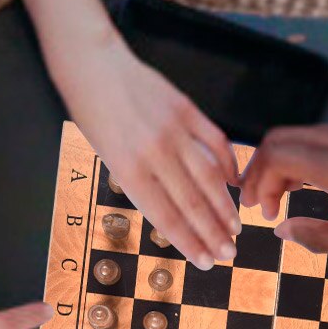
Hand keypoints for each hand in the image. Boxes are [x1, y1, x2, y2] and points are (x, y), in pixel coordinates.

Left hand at [58, 38, 239, 269]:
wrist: (92, 66)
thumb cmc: (93, 114)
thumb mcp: (108, 156)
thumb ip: (140, 181)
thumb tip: (172, 208)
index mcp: (128, 169)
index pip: (166, 216)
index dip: (189, 243)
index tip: (206, 262)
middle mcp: (154, 152)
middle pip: (192, 202)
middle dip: (213, 233)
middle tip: (229, 253)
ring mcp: (173, 130)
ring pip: (209, 176)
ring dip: (224, 206)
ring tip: (235, 228)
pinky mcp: (186, 109)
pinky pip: (215, 141)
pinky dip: (228, 163)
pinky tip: (235, 182)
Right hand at [238, 123, 327, 260]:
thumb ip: (321, 238)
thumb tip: (283, 230)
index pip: (275, 155)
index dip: (255, 182)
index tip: (258, 211)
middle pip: (280, 138)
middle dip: (261, 170)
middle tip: (260, 205)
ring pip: (302, 136)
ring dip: (284, 164)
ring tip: (285, 200)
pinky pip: (324, 137)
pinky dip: (307, 157)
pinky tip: (314, 186)